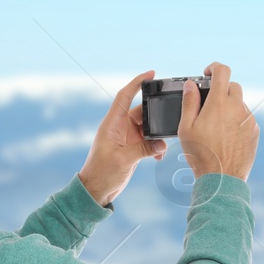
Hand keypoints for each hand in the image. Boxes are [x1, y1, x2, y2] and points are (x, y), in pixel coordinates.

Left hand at [77, 71, 166, 205]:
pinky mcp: (131, 148)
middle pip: (141, 113)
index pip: (125, 96)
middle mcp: (119, 128)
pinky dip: (155, 147)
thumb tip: (162, 144)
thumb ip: (144, 150)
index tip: (151, 73)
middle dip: (155, 117)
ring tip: (162, 148)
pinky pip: (148, 141)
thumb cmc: (102, 173)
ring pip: (147, 128)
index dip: (137, 83)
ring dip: (156, 137)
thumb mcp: (124, 160)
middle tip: (167, 123)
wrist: (96, 190)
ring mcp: (126, 138)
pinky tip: (158, 156)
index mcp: (112, 124)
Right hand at [178, 62, 258, 181]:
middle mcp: (237, 108)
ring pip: (239, 104)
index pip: (222, 71)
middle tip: (209, 103)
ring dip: (229, 107)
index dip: (214, 68)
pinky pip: (246, 118)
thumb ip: (189, 102)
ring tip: (216, 126)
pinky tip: (226, 136)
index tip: (207, 74)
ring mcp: (249, 120)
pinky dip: (236, 120)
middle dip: (221, 89)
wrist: (223, 179)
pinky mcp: (255, 131)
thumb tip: (190, 84)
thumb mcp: (186, 127)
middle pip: (232, 86)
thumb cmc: (201, 155)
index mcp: (219, 103)